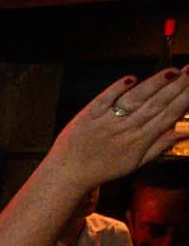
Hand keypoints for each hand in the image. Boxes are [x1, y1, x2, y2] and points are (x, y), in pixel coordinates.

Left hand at [43, 69, 188, 194]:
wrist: (68, 173)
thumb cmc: (104, 168)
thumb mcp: (135, 163)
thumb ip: (159, 146)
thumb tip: (183, 132)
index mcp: (139, 141)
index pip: (168, 116)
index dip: (184, 99)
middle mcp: (125, 130)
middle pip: (156, 104)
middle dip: (176, 86)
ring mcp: (106, 121)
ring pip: (135, 99)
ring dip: (154, 84)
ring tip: (172, 72)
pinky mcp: (89, 115)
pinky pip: (105, 98)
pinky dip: (117, 88)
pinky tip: (131, 79)